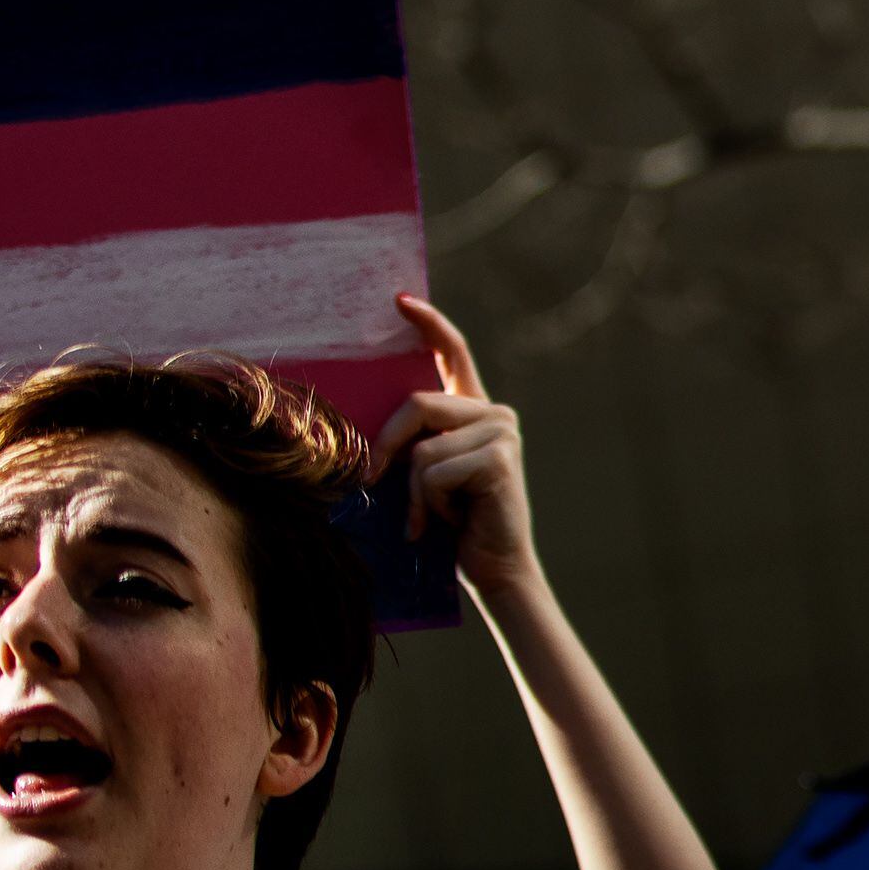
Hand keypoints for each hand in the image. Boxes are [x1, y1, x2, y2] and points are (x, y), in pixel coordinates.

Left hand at [369, 294, 543, 604]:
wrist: (493, 569)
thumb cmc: (452, 525)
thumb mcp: (424, 474)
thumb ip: (411, 442)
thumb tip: (366, 431)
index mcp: (473, 412)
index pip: (453, 354)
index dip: (429, 323)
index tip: (400, 300)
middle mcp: (493, 414)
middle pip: (417, 403)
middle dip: (387, 446)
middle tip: (373, 481)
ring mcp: (502, 433)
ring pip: (422, 447)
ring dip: (415, 492)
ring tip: (433, 517)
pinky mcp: (500, 458)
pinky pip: (434, 471)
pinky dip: (429, 504)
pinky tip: (449, 521)